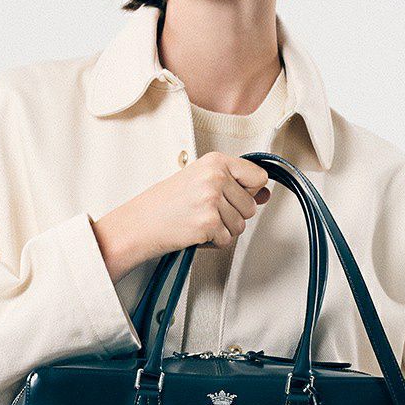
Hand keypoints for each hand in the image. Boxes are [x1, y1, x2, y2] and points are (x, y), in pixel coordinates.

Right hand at [93, 152, 270, 280]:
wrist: (138, 224)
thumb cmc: (164, 204)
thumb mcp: (200, 183)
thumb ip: (235, 185)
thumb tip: (265, 194)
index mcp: (215, 162)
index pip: (258, 176)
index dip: (249, 191)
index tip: (233, 196)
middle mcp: (215, 177)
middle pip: (251, 206)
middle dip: (232, 215)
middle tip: (205, 212)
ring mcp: (212, 200)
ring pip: (240, 225)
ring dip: (222, 230)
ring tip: (198, 221)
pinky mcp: (209, 223)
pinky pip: (227, 240)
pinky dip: (212, 242)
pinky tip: (194, 232)